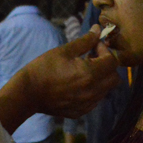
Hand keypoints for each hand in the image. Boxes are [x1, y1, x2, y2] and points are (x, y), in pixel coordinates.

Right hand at [0, 25, 120, 133]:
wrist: (28, 93)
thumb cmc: (44, 68)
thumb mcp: (64, 51)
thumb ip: (85, 41)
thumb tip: (98, 30)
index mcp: (90, 73)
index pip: (113, 61)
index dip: (105, 51)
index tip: (94, 46)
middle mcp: (93, 91)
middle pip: (115, 78)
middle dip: (107, 66)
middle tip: (92, 58)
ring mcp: (88, 104)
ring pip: (106, 90)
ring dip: (101, 79)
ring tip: (84, 71)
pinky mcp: (81, 111)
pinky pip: (95, 100)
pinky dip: (92, 91)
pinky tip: (77, 85)